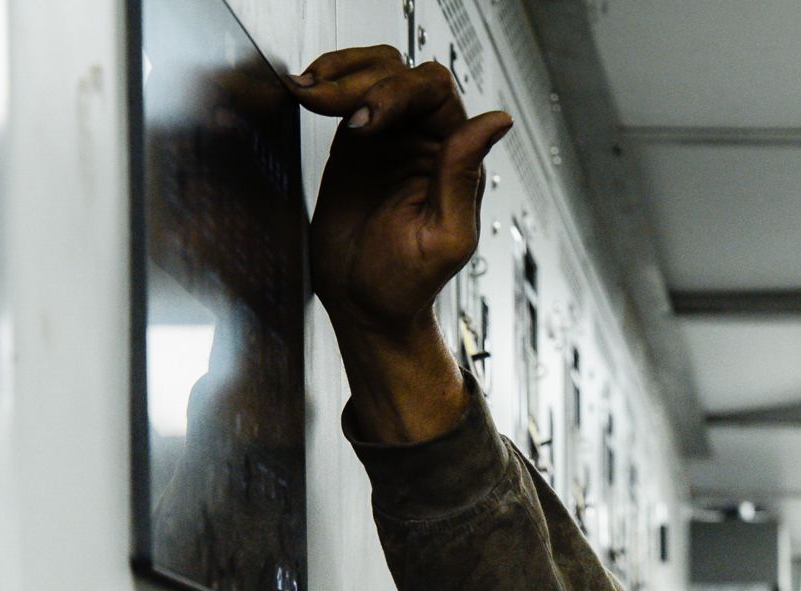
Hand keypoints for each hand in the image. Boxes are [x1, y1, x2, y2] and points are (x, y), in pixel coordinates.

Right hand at [292, 45, 510, 440]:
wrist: (363, 306)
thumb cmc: (407, 285)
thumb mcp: (444, 236)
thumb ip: (461, 176)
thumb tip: (495, 122)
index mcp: (456, 159)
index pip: (434, 92)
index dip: (397, 93)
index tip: (363, 123)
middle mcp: (426, 142)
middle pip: (400, 73)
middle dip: (362, 80)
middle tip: (328, 106)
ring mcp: (390, 139)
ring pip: (372, 75)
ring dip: (340, 74)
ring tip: (308, 94)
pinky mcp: (355, 146)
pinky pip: (346, 96)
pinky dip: (325, 86)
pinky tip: (305, 94)